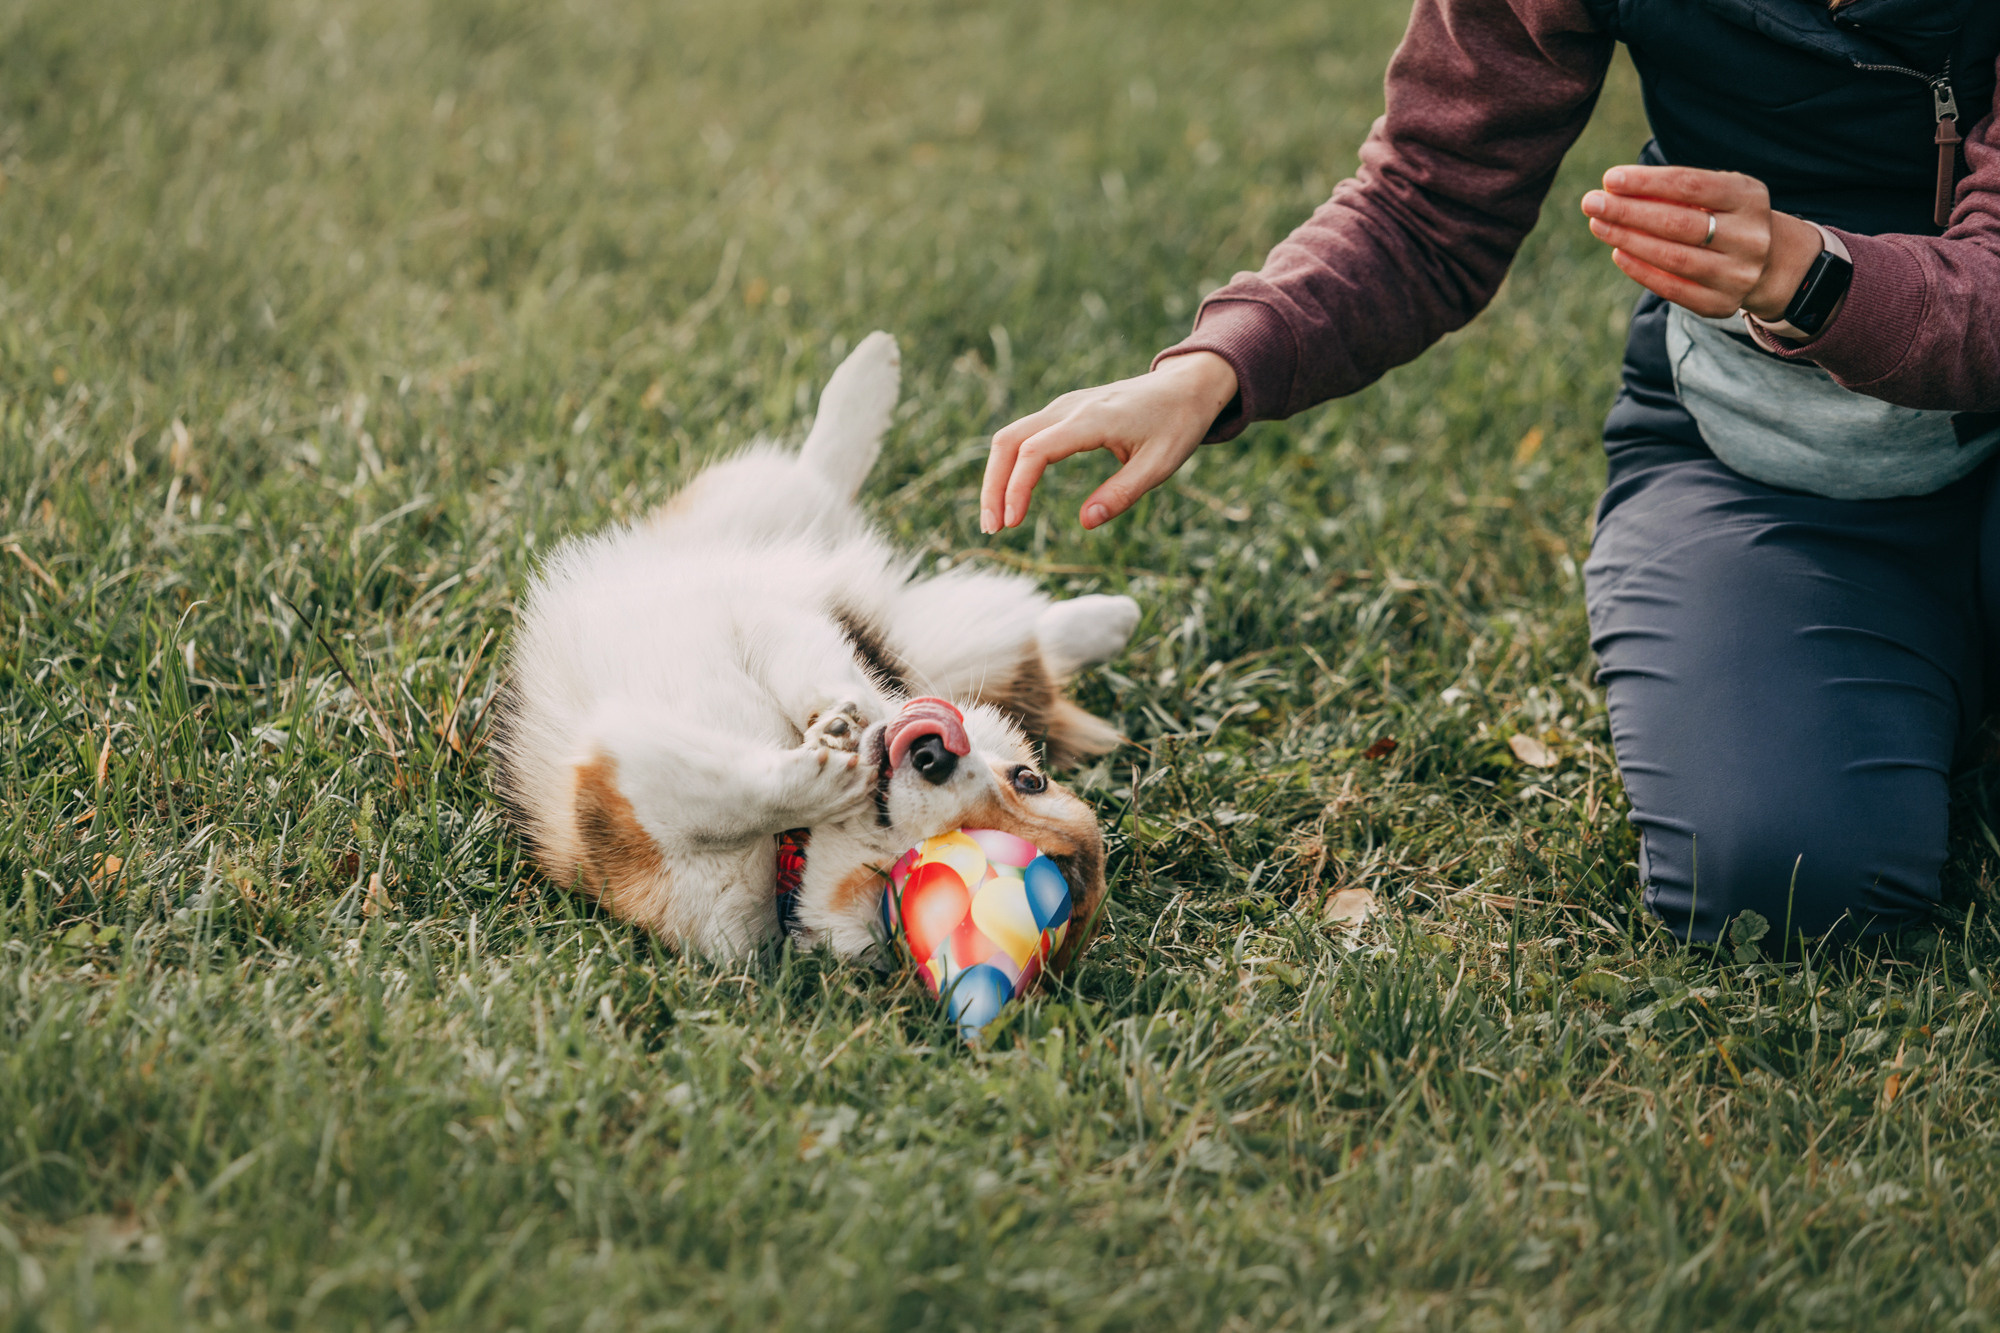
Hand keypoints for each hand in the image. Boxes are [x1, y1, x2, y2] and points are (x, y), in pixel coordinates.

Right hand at [979, 350, 1237, 532]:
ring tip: (997, 520)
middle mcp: (1069, 408)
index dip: (1017, 487)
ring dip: (997, 477)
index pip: (1035, 451)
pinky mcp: (1064, 412)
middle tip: (992, 529)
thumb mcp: (1160, 465)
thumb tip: (1085, 522)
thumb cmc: (1177, 424)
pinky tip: (1012, 495)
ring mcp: (1063, 407)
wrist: (1185, 386)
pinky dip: (1010, 465)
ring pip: (1011, 437)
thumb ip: (1122, 493)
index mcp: (1093, 419)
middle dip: (993, 486)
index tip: (1013, 523)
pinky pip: (1024, 436)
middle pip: (1009, 441)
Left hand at [1581, 166, 1822, 321]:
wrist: (1767, 262)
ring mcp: (1737, 274)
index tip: (1610, 178)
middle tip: (1591, 202)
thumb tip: (1614, 188)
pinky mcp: (1720, 304)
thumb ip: (1673, 191)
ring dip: (1628, 240)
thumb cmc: (1725, 217)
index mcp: (1749, 198)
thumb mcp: (1714, 194)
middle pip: (1679, 223)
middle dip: (1629, 212)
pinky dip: (1640, 270)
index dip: (1648, 182)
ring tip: (1598, 225)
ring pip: (1673, 258)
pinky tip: (1617, 252)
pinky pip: (1673, 289)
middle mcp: (1749, 237)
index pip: (1692, 185)